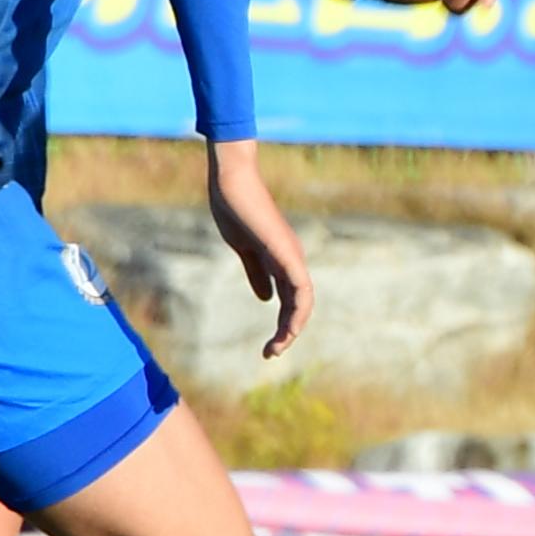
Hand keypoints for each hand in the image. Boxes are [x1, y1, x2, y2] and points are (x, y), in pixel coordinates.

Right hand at [206, 140, 310, 361]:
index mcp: (281, 260)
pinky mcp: (284, 251)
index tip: (269, 345)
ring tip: (277, 348)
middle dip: (288, 332)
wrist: (231, 182)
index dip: (284, 323)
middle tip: (271, 354)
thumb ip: (256, 272)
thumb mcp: (244, 249)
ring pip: (303, 299)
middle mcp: (292, 260)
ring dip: (293, 327)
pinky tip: (289, 327)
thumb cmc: (235, 208)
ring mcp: (290, 254)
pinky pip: (299, 285)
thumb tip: (267, 299)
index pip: (292, 299)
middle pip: (300, 304)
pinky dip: (297, 308)